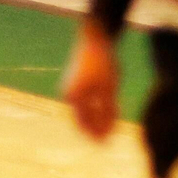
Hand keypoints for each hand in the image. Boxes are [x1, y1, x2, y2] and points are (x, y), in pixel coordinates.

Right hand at [63, 21, 119, 140]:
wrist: (96, 35)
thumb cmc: (103, 61)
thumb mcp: (110, 89)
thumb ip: (108, 111)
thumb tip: (108, 131)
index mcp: (73, 96)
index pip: (84, 124)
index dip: (95, 135)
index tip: (107, 143)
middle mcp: (67, 92)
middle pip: (81, 118)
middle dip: (94, 128)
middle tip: (109, 138)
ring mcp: (70, 85)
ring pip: (82, 109)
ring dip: (94, 118)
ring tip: (110, 123)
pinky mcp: (75, 80)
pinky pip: (83, 100)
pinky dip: (93, 107)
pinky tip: (107, 107)